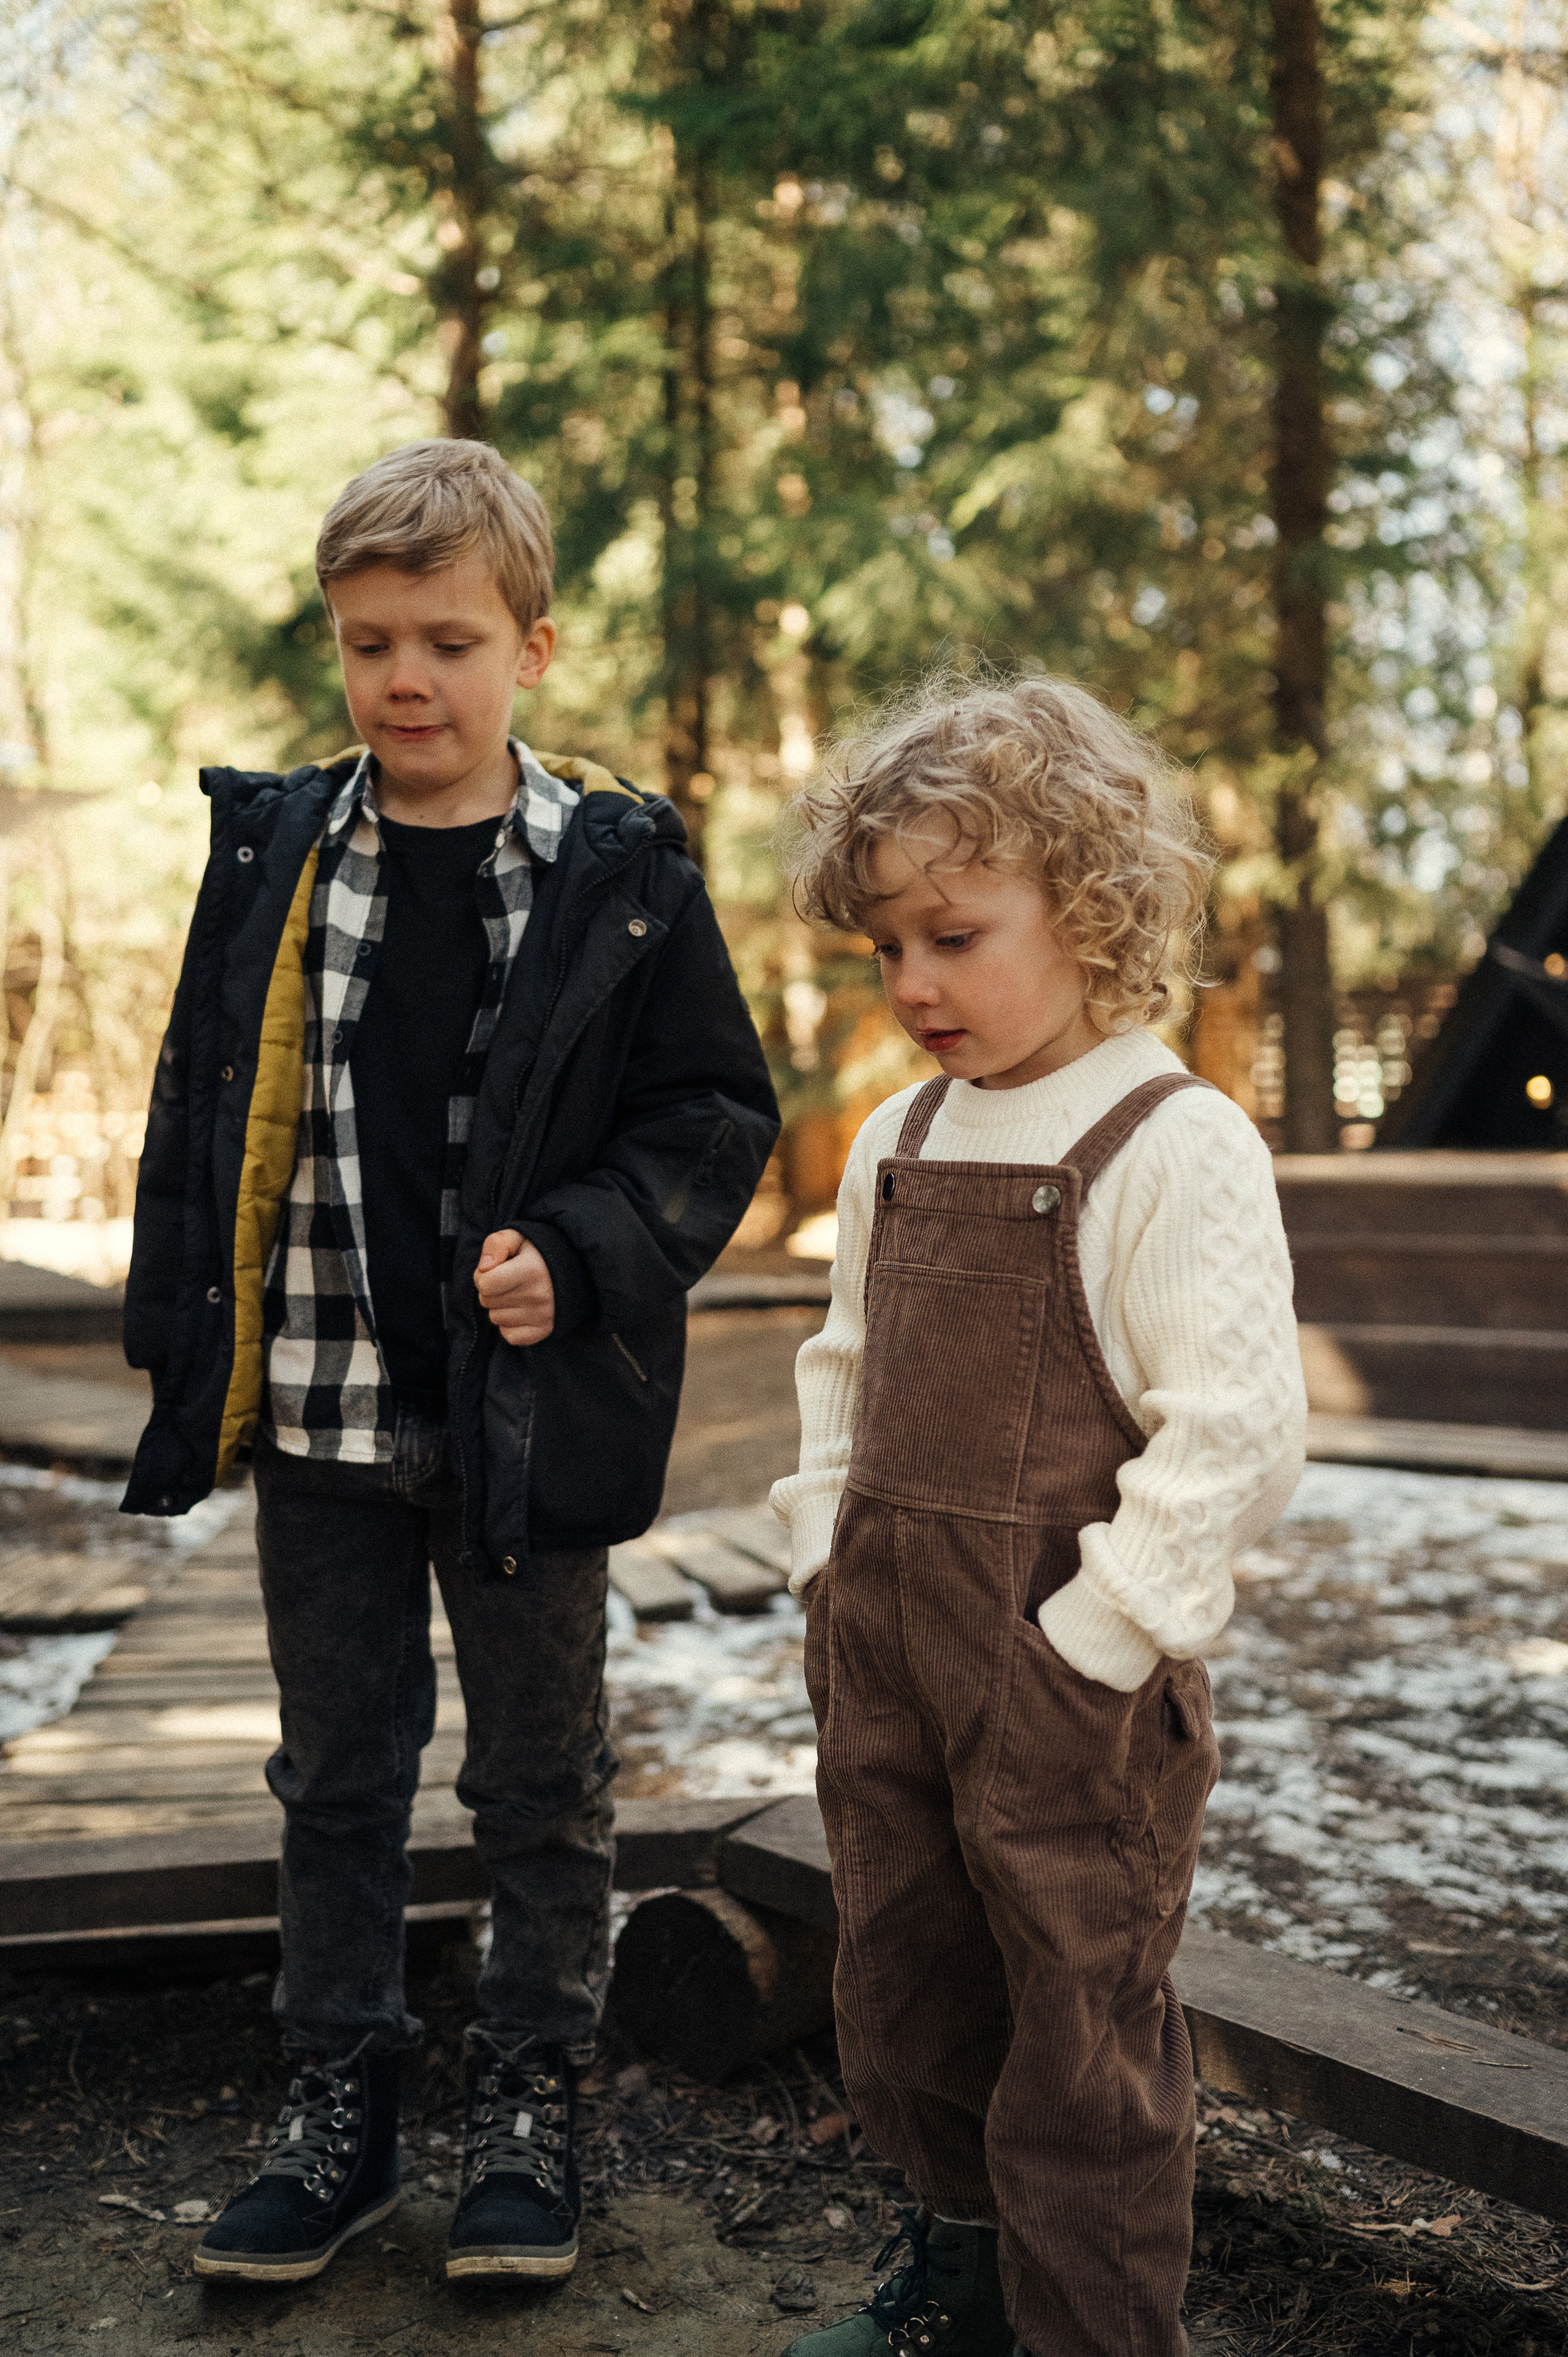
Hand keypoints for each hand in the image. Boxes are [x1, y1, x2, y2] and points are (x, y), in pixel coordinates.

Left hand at [474, 1230, 555, 1345]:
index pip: (484, 1283)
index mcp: (530, 1271)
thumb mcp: (517, 1238)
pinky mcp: (544, 1331)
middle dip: (491, 1290)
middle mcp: (538, 1296)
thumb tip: (484, 1268)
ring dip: (500, 1306)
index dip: (483, 1275)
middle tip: (508, 1280)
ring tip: (517, 1293)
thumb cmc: (537, 1253)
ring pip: (495, 1318)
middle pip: (487, 1301)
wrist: (573, 1270)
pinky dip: (509, 1325)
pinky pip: (509, 1336)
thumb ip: (496, 1244)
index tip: (496, 1269)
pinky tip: (521, 1310)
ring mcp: (542, 1316)